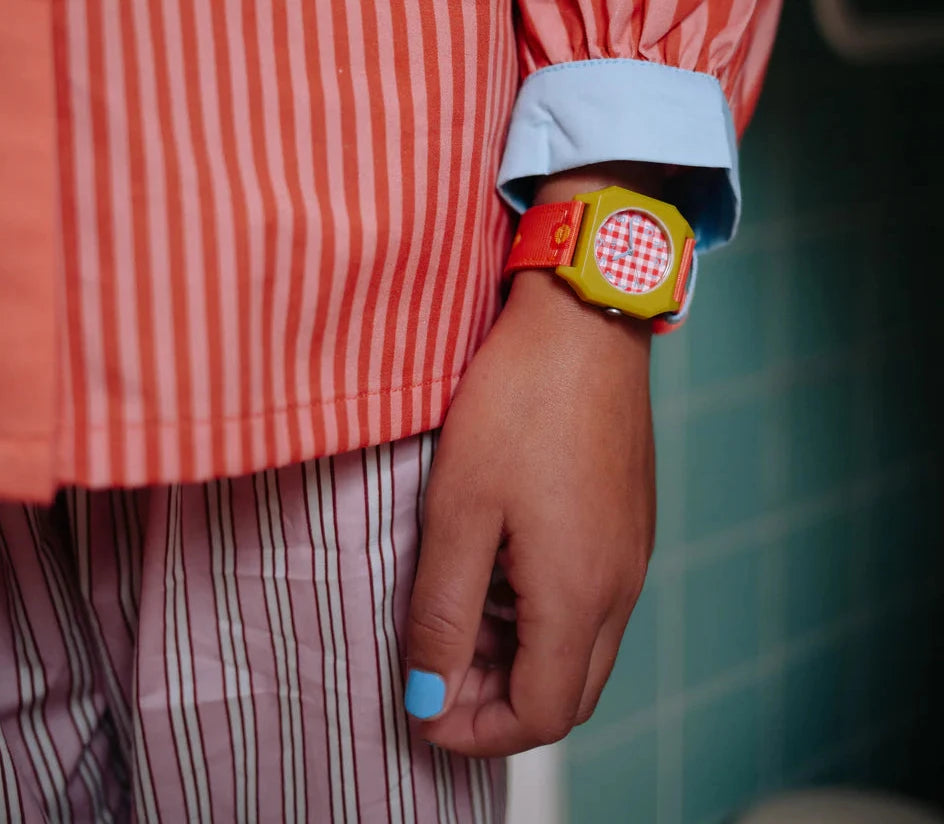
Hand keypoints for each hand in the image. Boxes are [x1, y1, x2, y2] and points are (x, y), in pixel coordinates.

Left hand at [403, 167, 657, 756]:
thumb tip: (429, 696)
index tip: (419, 708)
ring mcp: (632, 554)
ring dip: (519, 659)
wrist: (584, 323)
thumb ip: (444, 613)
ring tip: (458, 618)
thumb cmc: (519, 405)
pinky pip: (593, 602)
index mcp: (580, 594)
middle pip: (566, 693)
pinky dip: (543, 616)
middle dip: (498, 703)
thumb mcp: (460, 510)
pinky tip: (501, 571)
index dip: (475, 730)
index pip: (538, 716)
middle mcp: (620, 587)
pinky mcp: (630, 523)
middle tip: (437, 671)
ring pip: (581, 650)